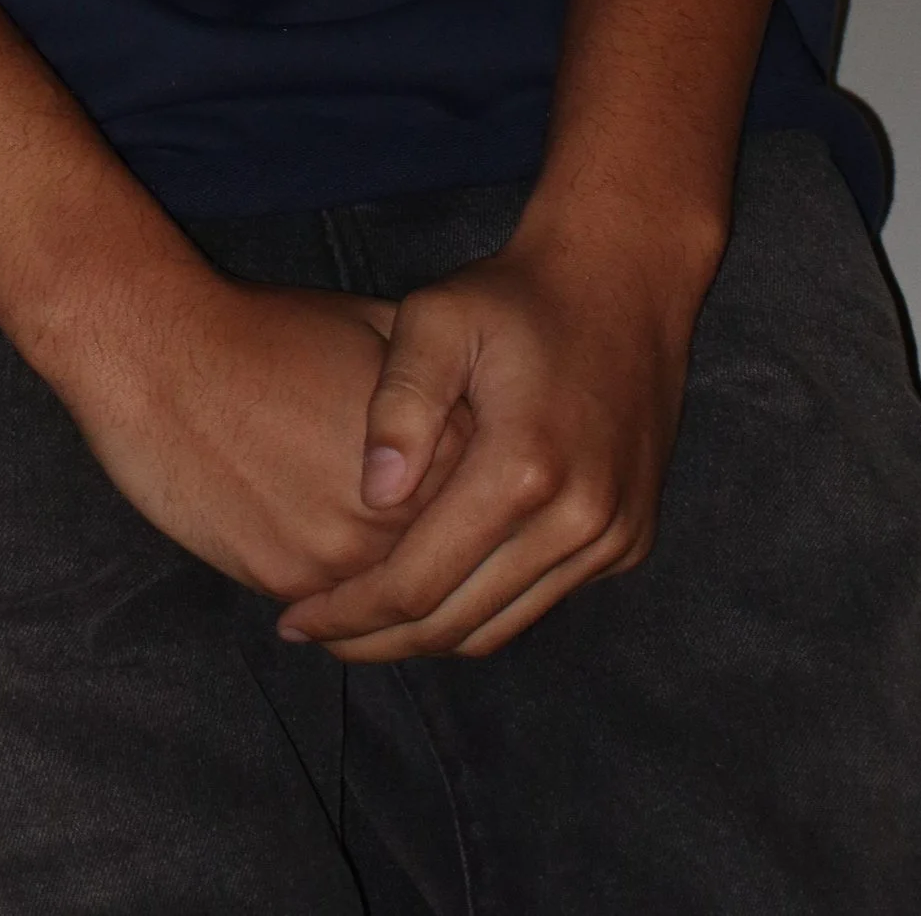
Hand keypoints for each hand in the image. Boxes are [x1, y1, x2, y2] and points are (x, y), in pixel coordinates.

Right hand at [58, 272, 472, 600]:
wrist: (161, 356)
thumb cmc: (270, 332)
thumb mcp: (379, 330)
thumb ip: (441, 389)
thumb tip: (484, 422)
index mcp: (438, 444)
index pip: (487, 506)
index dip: (479, 509)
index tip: (470, 508)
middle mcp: (401, 508)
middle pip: (444, 563)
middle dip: (441, 561)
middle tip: (427, 554)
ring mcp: (343, 552)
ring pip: (389, 601)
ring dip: (389, 595)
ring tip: (376, 571)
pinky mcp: (286, 579)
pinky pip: (331, 612)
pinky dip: (337, 604)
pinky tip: (333, 584)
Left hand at [272, 219, 714, 661]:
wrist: (624, 279)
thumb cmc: (514, 296)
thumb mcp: (438, 318)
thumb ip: (399, 403)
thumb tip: (372, 496)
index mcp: (524, 469)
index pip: (416, 584)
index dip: (348, 613)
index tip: (292, 621)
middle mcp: (577, 520)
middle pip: (457, 625)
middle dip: (378, 640)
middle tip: (316, 635)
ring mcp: (611, 537)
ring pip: (500, 626)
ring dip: (428, 637)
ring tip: (362, 625)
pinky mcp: (628, 540)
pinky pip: (540, 601)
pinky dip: (481, 609)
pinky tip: (434, 590)